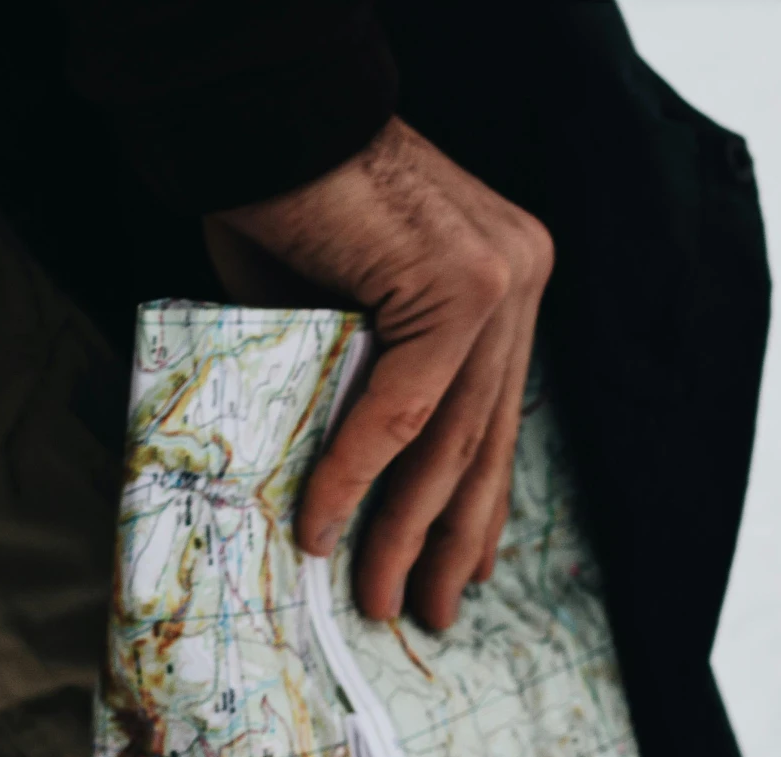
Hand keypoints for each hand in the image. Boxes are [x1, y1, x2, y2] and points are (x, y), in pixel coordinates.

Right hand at [203, 116, 553, 629]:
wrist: (261, 121)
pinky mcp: (458, 286)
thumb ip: (369, 378)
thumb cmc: (284, 206)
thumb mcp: (343, 314)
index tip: (461, 572)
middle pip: (486, 438)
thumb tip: (356, 482)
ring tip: (373, 596)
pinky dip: (356, 474)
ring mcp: (500, 280)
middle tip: (427, 611)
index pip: (498, 415)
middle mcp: (520, 279)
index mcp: (506, 282)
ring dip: (403, 530)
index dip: (477, 504)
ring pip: (451, 438)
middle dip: (451, 539)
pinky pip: (403, 408)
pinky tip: (322, 526)